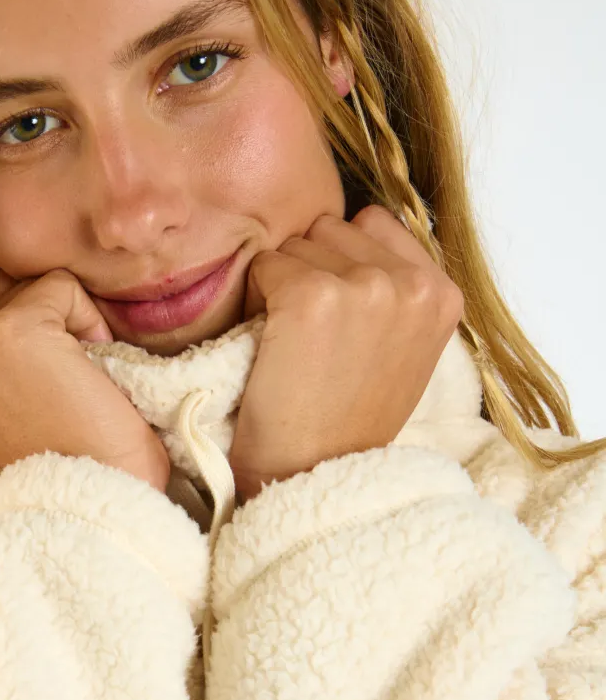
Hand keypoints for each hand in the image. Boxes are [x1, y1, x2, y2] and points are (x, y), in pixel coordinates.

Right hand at [0, 267, 171, 490]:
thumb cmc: (66, 452)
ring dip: (66, 318)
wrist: (96, 496)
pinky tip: (90, 370)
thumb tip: (3, 281)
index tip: (35, 374)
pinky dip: (89, 320)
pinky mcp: (9, 330)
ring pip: (28, 282)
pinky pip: (61, 286)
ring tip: (75, 376)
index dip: (8, 314)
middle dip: (39, 316)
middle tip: (61, 379)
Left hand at [228, 206, 463, 502]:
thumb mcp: (402, 351)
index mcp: (443, 293)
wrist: (311, 475)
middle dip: (312, 268)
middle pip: (331, 228)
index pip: (374, 223)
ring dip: (282, 283)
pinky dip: (255, 300)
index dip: (342, 262)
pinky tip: (271, 346)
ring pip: (296, 244)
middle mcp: (413, 283)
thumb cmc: (346, 420)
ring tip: (294, 343)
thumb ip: (397, 291)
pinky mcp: (312, 297)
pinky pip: (264, 266)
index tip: (339, 316)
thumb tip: (361, 232)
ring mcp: (365, 286)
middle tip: (311, 336)